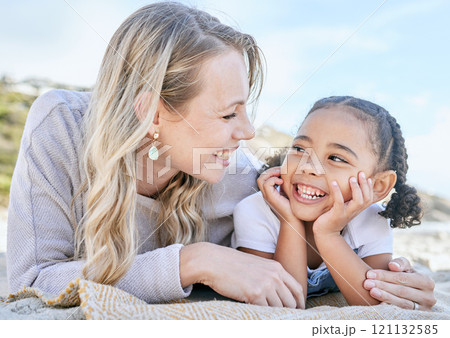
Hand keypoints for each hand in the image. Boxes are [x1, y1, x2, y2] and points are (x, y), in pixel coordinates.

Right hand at [182, 242, 304, 308]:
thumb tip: (278, 294)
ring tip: (268, 316)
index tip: (299, 310)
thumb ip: (269, 276)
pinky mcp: (254, 293)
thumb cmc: (232, 264)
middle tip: (284, 318)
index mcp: (276, 267)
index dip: (300, 302)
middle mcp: (274, 276)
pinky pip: (265, 311)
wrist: (213, 261)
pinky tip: (257, 314)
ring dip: (274, 314)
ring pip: (279, 308)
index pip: (297, 288)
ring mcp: (265, 284)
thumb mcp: (256, 265)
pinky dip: (263, 315)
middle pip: (290, 301)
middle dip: (288, 312)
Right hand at [257, 167, 298, 224]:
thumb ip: (285, 184)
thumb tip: (287, 173)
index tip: (282, 171)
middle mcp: (266, 193)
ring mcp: (267, 196)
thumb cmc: (293, 207)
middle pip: (261, 177)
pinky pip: (266, 184)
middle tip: (281, 170)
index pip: (264, 177)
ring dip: (271, 173)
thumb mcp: (288, 192)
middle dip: (271, 170)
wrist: (294, 219)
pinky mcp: (270, 198)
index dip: (271, 171)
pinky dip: (273, 179)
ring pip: (260, 179)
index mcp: (270, 192)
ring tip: (280, 174)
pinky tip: (282, 182)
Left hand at [313, 172, 372, 235]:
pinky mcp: (336, 215)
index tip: (368, 177)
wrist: (325, 232)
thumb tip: (347, 185)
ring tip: (351, 178)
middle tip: (361, 173)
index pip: (369, 198)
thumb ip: (347, 199)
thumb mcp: (342, 207)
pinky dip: (337, 192)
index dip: (370, 188)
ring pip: (358, 201)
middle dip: (365, 185)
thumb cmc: (332, 217)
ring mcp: (346, 213)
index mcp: (356, 209)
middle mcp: (354, 211)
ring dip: (356, 189)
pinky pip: (339, 202)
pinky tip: (333, 183)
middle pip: (366, 198)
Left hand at [363, 257, 436, 310]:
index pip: (403, 278)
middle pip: (402, 291)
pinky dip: (389, 308)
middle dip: (383, 286)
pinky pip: (401, 313)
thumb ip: (400, 263)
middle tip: (367, 283)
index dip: (385, 276)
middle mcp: (428, 297)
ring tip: (371, 292)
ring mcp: (423, 309)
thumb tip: (393, 266)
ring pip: (402, 303)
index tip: (369, 274)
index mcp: (427, 282)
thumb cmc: (404, 275)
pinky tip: (378, 304)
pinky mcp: (416, 317)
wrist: (407, 289)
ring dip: (385, 297)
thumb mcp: (405, 267)